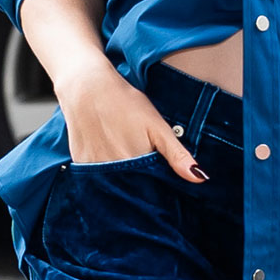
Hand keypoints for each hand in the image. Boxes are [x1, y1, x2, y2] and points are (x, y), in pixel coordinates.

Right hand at [59, 61, 207, 181]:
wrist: (87, 86)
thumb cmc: (125, 103)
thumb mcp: (157, 126)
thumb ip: (177, 154)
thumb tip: (200, 178)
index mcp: (134, 165)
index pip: (151, 193)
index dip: (159, 190)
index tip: (164, 183)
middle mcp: (111, 173)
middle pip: (132, 191)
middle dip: (141, 187)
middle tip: (143, 161)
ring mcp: (92, 169)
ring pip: (114, 185)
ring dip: (123, 180)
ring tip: (124, 152)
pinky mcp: (79, 163)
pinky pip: (96, 177)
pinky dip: (105, 172)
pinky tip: (110, 152)